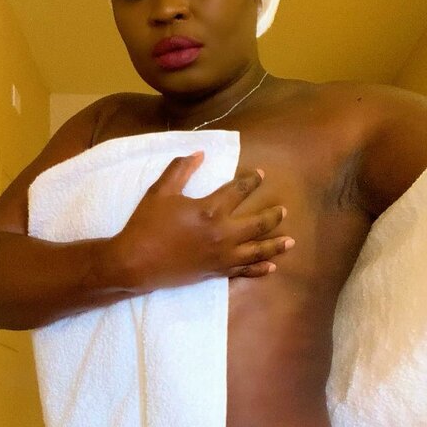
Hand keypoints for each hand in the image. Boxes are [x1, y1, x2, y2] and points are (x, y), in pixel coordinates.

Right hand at [113, 152, 293, 292]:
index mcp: (210, 210)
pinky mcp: (216, 272)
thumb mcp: (160, 192)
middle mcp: (223, 234)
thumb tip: (199, 154)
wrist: (135, 263)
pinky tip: (271, 266)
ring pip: (257, 250)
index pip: (238, 191)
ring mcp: (222, 256)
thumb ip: (180, 170)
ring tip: (290, 241)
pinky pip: (243, 271)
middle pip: (257, 223)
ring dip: (275, 244)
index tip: (260, 176)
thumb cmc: (147, 225)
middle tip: (283, 210)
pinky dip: (259, 269)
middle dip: (272, 215)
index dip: (250, 181)